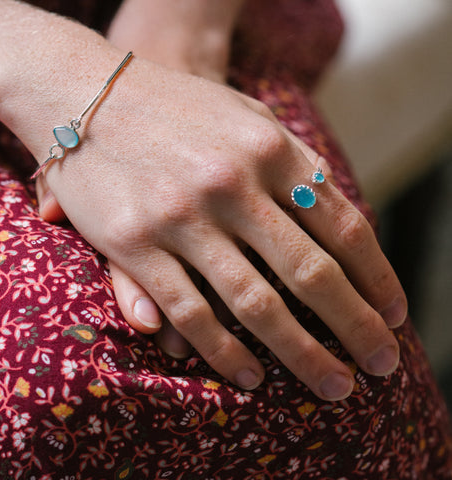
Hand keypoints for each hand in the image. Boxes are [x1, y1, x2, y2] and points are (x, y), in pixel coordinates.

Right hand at [32, 40, 405, 401]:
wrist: (83, 92)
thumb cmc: (177, 108)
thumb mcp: (247, 116)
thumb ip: (297, 164)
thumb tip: (344, 216)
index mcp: (270, 149)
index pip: (344, 227)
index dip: (377, 279)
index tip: (395, 316)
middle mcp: (232, 183)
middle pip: (312, 274)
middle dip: (356, 328)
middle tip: (383, 366)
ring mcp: (182, 216)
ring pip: (256, 304)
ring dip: (303, 354)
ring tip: (333, 386)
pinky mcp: (135, 243)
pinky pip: (190, 311)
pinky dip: (224, 352)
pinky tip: (250, 377)